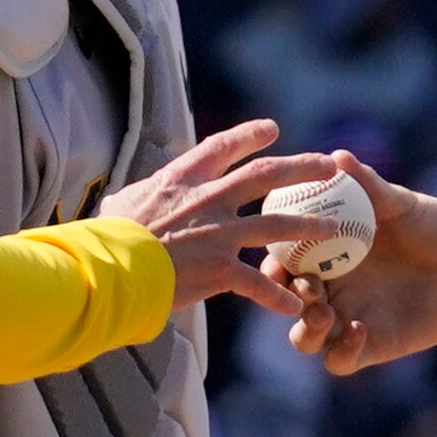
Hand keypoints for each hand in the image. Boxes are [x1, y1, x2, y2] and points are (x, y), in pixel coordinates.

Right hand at [99, 120, 341, 316]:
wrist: (106, 270)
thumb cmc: (104, 238)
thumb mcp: (120, 203)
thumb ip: (139, 197)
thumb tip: (126, 199)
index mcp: (181, 179)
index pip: (221, 147)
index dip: (249, 136)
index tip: (272, 129)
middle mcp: (206, 200)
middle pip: (264, 176)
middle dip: (301, 168)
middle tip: (330, 166)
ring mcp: (216, 234)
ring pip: (276, 226)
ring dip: (308, 228)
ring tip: (332, 229)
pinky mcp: (218, 270)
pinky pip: (258, 284)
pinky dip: (277, 297)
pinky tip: (294, 307)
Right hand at [271, 152, 436, 375]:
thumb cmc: (431, 225)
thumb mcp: (400, 204)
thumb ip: (369, 186)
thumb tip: (338, 157)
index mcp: (325, 255)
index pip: (283, 264)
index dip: (272, 265)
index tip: (276, 260)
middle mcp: (330, 289)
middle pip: (287, 304)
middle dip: (286, 299)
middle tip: (305, 287)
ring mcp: (347, 320)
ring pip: (305, 338)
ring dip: (305, 331)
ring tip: (323, 314)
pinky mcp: (371, 346)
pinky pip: (341, 361)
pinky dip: (341, 352)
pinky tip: (358, 329)